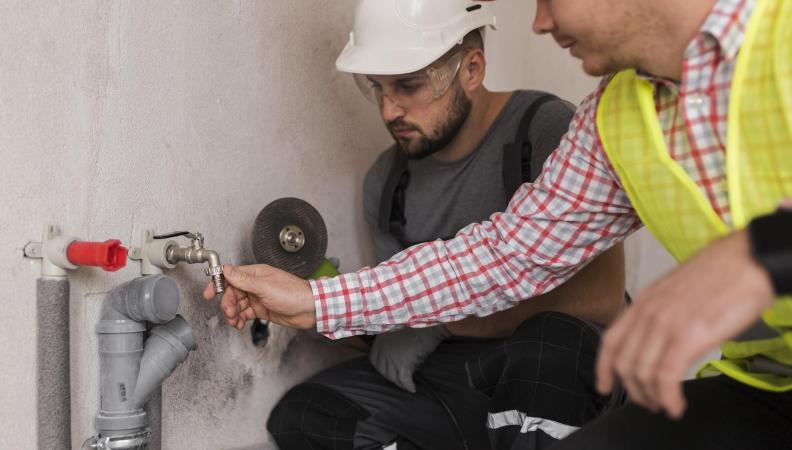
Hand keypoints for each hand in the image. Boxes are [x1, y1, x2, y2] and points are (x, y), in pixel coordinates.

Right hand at [203, 264, 315, 330]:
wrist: (309, 309)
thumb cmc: (293, 293)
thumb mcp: (265, 286)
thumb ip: (244, 280)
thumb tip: (226, 270)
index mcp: (256, 273)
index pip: (231, 275)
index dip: (218, 283)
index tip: (209, 293)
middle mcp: (256, 284)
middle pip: (232, 292)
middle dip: (227, 303)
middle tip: (229, 312)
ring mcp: (258, 297)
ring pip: (237, 304)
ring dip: (232, 313)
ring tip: (234, 320)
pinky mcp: (261, 308)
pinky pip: (244, 313)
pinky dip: (239, 319)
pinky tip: (239, 324)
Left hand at [369, 326, 449, 392]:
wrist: (427, 323)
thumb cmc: (416, 324)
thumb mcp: (397, 329)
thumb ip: (391, 341)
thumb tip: (395, 351)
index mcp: (379, 340)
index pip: (375, 359)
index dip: (382, 366)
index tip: (391, 368)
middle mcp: (382, 351)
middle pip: (382, 370)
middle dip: (390, 375)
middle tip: (400, 378)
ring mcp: (391, 359)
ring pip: (392, 377)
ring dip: (399, 382)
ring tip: (406, 385)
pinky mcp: (402, 366)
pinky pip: (404, 381)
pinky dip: (408, 386)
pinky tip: (413, 389)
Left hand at [596, 230, 773, 418]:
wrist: (746, 260)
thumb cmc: (720, 273)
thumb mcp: (676, 290)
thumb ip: (662, 313)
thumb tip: (661, 338)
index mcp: (644, 302)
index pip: (610, 340)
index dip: (603, 368)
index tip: (604, 385)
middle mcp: (648, 313)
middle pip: (624, 363)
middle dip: (633, 390)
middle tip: (647, 402)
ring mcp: (666, 325)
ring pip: (642, 372)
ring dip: (651, 397)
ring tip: (664, 406)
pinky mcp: (687, 336)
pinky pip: (666, 376)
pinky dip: (667, 398)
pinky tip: (675, 406)